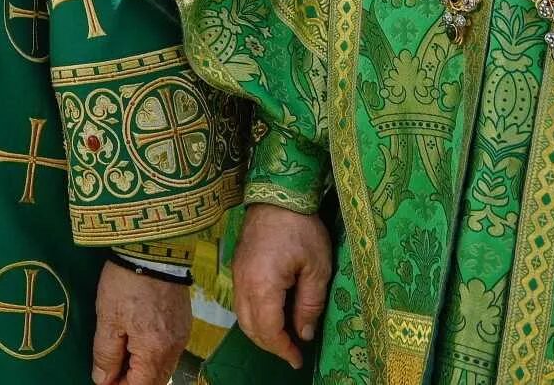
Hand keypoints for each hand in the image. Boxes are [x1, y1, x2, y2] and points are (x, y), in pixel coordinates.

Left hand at [90, 261, 188, 384]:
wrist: (153, 248)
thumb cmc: (125, 283)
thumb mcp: (107, 318)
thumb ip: (106, 354)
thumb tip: (103, 380)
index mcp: (154, 351)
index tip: (104, 381)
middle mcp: (174, 349)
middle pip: (156, 381)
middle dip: (133, 381)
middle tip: (110, 372)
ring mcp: (181, 336)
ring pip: (163, 367)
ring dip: (143, 370)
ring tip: (120, 359)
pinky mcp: (183, 323)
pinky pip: (169, 352)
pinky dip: (153, 356)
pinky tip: (137, 345)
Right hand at [232, 204, 332, 366]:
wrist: (277, 195)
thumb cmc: (301, 230)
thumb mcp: (317, 269)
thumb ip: (309, 304)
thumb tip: (303, 333)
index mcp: (263, 285)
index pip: (267, 329)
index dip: (282, 348)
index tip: (298, 359)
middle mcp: (243, 282)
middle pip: (249, 326)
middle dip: (270, 345)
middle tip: (291, 353)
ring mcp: (236, 273)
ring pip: (241, 315)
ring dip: (260, 332)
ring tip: (283, 338)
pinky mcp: (237, 266)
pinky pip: (241, 300)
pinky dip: (254, 316)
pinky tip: (273, 315)